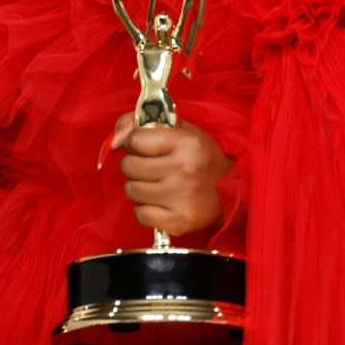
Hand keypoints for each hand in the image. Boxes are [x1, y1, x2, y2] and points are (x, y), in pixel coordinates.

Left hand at [112, 115, 231, 236]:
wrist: (231, 192)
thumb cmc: (201, 158)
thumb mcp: (181, 130)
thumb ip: (144, 123)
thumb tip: (114, 136)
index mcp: (186, 142)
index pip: (135, 139)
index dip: (134, 142)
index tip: (143, 146)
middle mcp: (183, 168)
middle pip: (129, 165)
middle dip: (136, 165)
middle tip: (153, 166)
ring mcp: (180, 197)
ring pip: (131, 190)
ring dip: (140, 187)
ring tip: (158, 185)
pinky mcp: (178, 221)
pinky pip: (139, 214)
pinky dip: (145, 209)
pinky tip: (160, 203)